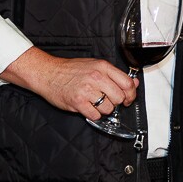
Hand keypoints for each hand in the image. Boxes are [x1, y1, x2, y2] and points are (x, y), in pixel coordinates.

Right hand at [0, 47, 137, 118]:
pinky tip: (87, 107)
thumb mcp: (95, 66)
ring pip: (108, 108)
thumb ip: (115, 75)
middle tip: (107, 101)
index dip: (131, 94)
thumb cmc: (70, 70)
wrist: (48, 73)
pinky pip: (95, 115)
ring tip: (94, 102)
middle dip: (115, 102)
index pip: (127, 83)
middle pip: (119, 98)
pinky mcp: (78, 102)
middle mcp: (96, 77)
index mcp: (103, 67)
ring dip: (103, 109)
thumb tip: (134, 83)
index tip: (128, 99)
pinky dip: (93, 114)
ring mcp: (87, 90)